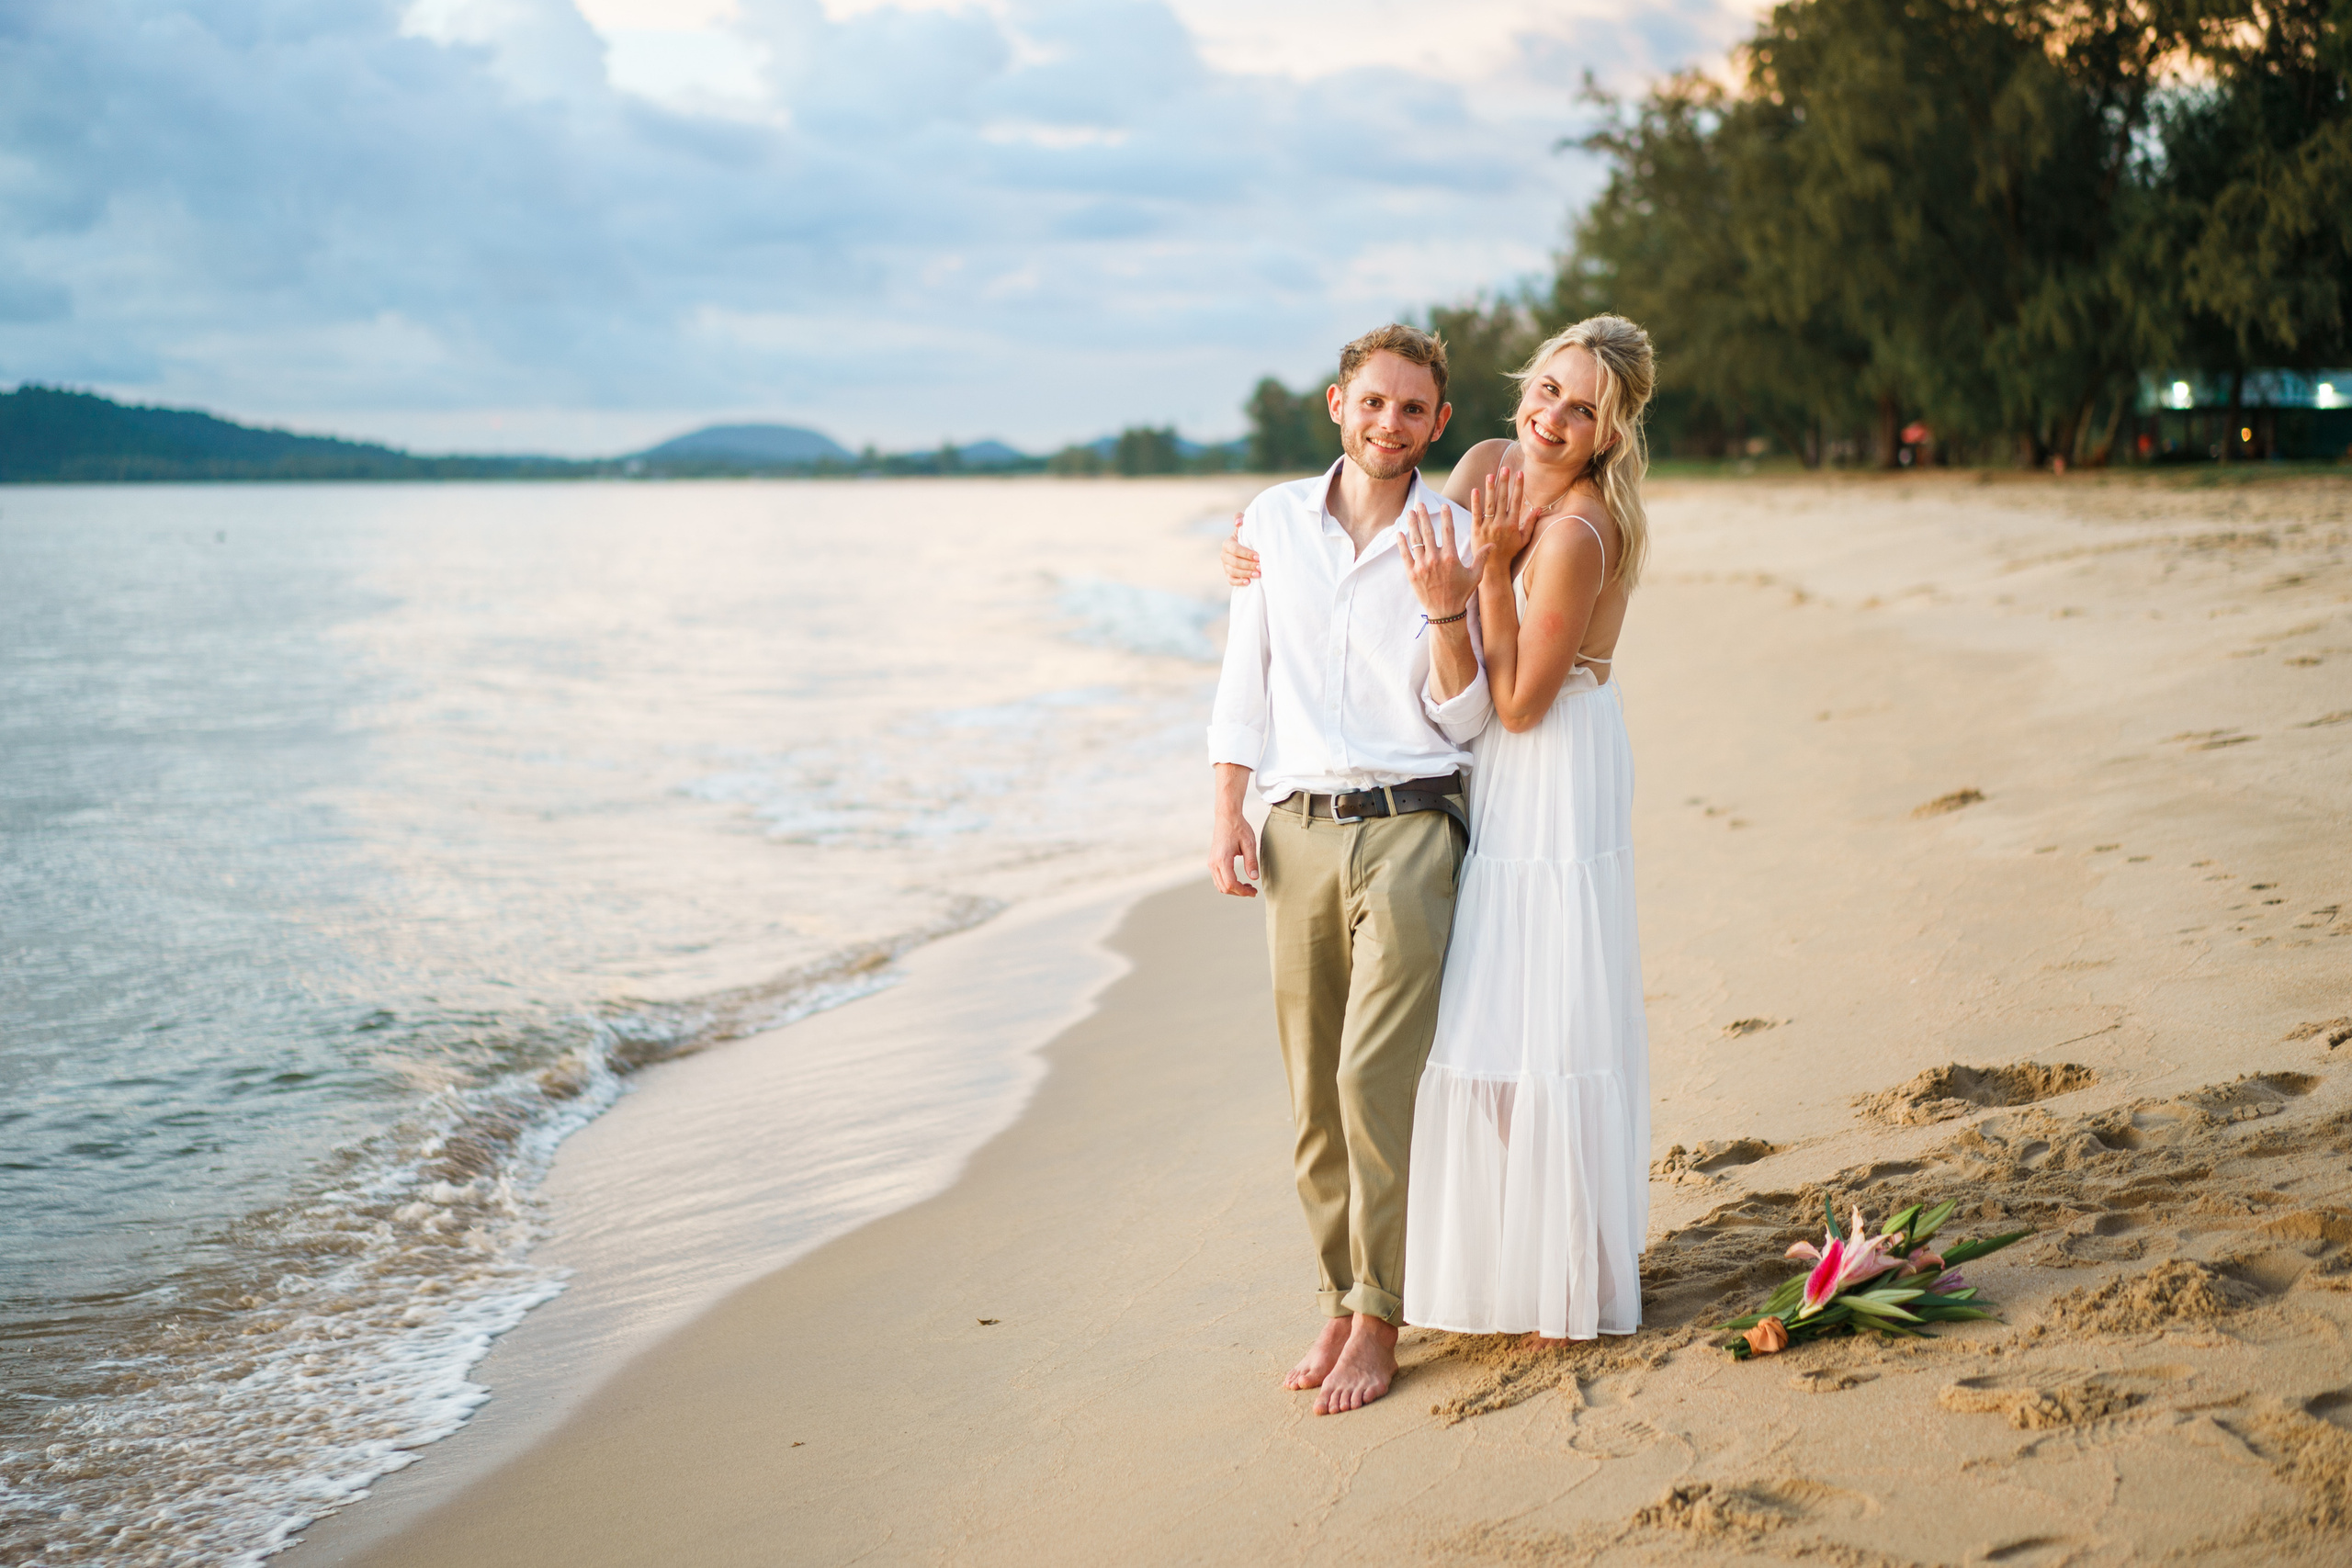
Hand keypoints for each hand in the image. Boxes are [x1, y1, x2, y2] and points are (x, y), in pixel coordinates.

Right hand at [1208, 811, 1259, 896]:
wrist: (1226, 817)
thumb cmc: (1239, 828)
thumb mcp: (1249, 844)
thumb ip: (1251, 862)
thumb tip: (1254, 878)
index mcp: (1222, 859)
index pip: (1231, 884)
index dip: (1242, 891)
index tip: (1254, 892)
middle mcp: (1213, 863)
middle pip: (1224, 888)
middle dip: (1239, 892)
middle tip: (1253, 891)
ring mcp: (1211, 863)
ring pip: (1220, 885)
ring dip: (1233, 889)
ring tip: (1248, 886)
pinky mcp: (1212, 861)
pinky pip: (1218, 879)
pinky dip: (1228, 884)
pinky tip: (1239, 880)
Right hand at [1221, 512, 1260, 586]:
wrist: (1250, 545)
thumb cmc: (1249, 534)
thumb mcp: (1245, 524)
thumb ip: (1240, 518)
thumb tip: (1238, 523)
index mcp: (1227, 543)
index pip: (1235, 549)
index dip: (1246, 554)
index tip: (1258, 557)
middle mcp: (1224, 554)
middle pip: (1234, 562)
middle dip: (1248, 565)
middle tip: (1261, 567)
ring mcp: (1225, 565)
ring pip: (1233, 572)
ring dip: (1246, 574)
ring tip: (1258, 574)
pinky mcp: (1229, 574)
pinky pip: (1231, 580)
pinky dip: (1239, 582)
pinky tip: (1249, 582)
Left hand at [1399, 502, 1490, 618]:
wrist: (1445, 612)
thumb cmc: (1461, 593)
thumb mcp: (1475, 576)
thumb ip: (1481, 558)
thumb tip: (1492, 544)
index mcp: (1451, 557)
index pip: (1448, 531)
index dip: (1446, 516)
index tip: (1443, 506)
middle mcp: (1435, 559)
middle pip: (1428, 532)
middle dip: (1423, 515)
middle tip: (1420, 504)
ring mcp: (1422, 566)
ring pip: (1416, 540)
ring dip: (1412, 525)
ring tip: (1409, 513)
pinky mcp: (1412, 573)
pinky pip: (1405, 555)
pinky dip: (1402, 543)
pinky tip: (1399, 533)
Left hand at [1470, 467, 1533, 573]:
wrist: (1494, 567)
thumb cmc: (1510, 552)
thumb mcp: (1523, 539)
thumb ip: (1530, 523)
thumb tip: (1539, 509)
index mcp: (1512, 524)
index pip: (1516, 501)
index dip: (1518, 487)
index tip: (1520, 474)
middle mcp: (1500, 524)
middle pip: (1503, 499)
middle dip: (1504, 483)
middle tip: (1506, 468)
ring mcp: (1487, 526)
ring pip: (1489, 504)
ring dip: (1490, 488)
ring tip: (1491, 475)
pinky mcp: (1476, 530)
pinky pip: (1476, 514)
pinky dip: (1475, 502)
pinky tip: (1475, 490)